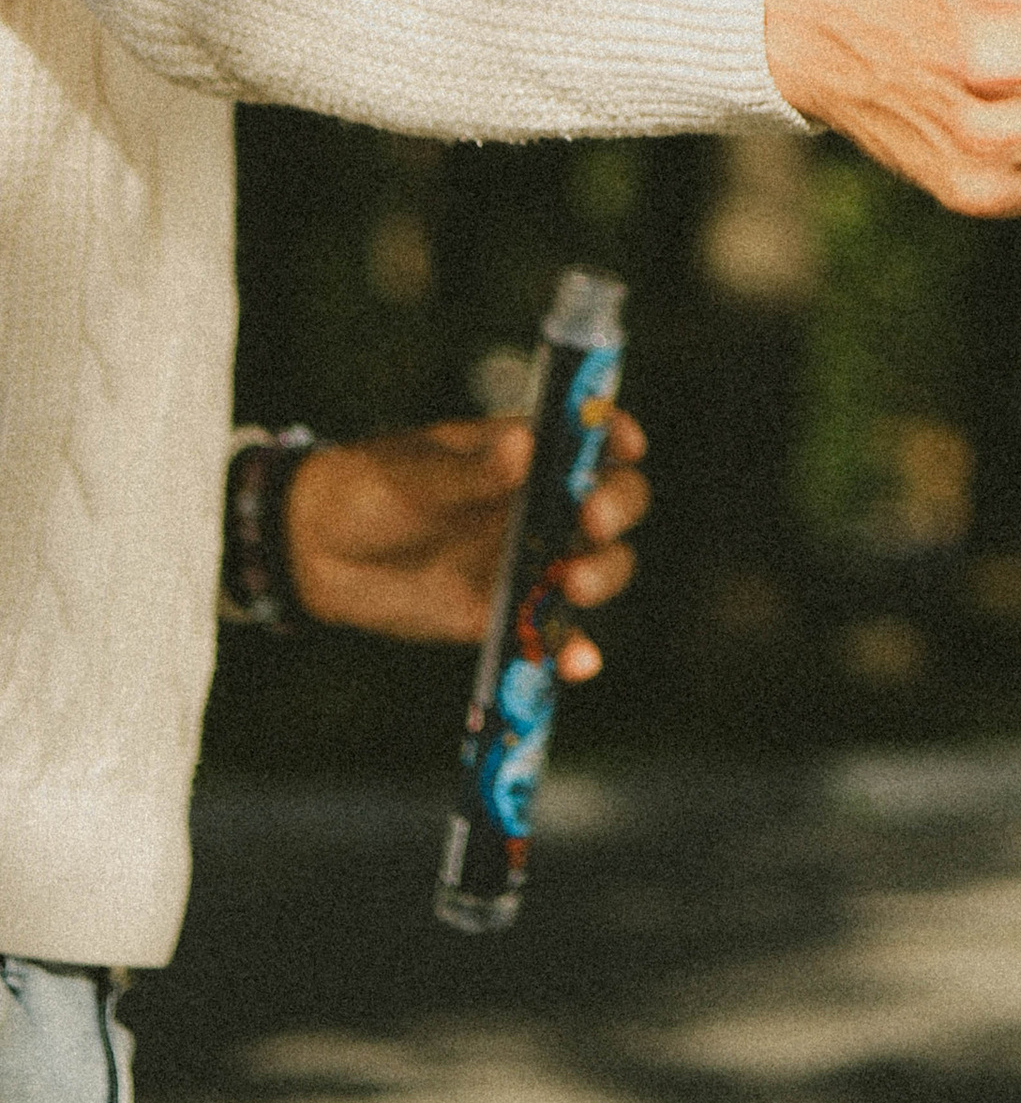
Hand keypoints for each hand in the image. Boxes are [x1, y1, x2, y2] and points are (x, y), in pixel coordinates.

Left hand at [283, 410, 649, 675]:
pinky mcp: (503, 614)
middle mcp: (538, 505)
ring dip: (602, 575)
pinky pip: (551, 634)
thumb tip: (523, 446)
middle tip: (591, 521)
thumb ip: (470, 473)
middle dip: (617, 508)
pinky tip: (577, 664)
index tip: (624, 448)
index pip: (591, 438)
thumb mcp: (414, 476)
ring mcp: (526, 562)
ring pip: (596, 567)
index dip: (617, 438)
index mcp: (524, 455)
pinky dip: (571, 651)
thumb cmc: (368, 489)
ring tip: (572, 584)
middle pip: (611, 503)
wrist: (315, 553)